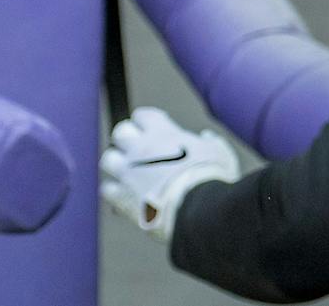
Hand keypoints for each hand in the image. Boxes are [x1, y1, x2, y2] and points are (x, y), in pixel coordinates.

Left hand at [100, 107, 239, 239]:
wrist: (199, 212)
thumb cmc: (213, 180)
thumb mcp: (221, 154)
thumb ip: (212, 143)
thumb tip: (207, 138)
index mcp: (162, 133)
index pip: (143, 115)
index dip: (147, 122)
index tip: (154, 131)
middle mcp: (140, 148)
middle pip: (120, 132)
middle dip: (127, 140)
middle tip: (139, 152)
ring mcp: (129, 172)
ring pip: (108, 159)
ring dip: (117, 165)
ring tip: (129, 174)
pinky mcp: (123, 198)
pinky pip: (107, 190)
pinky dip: (115, 193)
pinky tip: (127, 199)